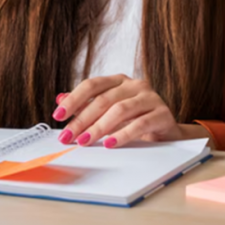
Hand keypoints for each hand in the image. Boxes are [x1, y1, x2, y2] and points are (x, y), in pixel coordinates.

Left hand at [51, 75, 208, 148]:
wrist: (166, 131)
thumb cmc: (135, 119)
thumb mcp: (109, 111)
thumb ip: (86, 104)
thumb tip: (60, 99)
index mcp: (119, 81)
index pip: (92, 85)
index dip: (74, 99)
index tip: (58, 115)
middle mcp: (134, 85)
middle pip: (104, 99)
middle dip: (82, 119)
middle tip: (68, 136)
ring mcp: (150, 97)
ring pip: (120, 110)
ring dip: (99, 127)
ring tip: (85, 141)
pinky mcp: (162, 114)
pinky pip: (140, 124)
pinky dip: (123, 134)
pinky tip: (110, 143)